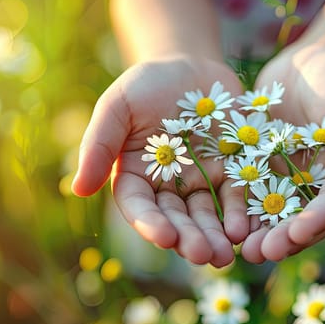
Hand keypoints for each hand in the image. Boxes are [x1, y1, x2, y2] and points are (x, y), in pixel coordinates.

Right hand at [71, 55, 243, 266]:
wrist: (191, 67)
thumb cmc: (147, 84)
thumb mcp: (118, 105)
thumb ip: (100, 143)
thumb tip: (78, 190)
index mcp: (137, 175)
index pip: (140, 206)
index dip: (151, 223)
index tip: (164, 237)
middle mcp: (169, 186)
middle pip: (177, 218)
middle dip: (189, 238)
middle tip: (204, 256)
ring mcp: (203, 180)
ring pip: (208, 215)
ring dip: (216, 236)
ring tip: (226, 255)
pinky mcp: (232, 170)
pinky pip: (238, 196)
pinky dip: (241, 214)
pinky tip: (246, 229)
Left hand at [233, 44, 324, 262]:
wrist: (307, 64)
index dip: (317, 220)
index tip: (298, 233)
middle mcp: (316, 183)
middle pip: (301, 218)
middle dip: (283, 238)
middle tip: (261, 253)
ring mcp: (286, 178)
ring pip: (272, 212)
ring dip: (259, 232)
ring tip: (241, 249)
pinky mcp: (261, 167)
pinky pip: (248, 191)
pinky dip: (238, 208)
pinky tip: (220, 220)